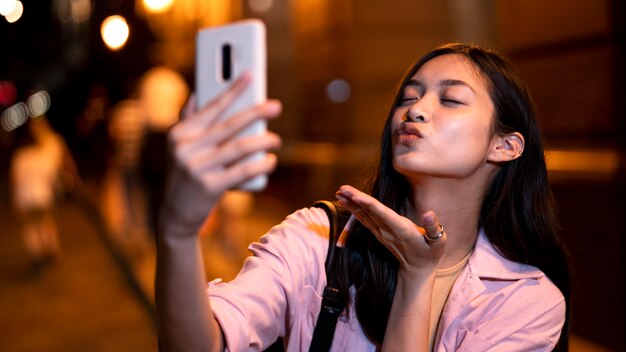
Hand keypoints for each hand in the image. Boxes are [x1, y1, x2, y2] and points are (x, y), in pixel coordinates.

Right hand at [162, 73, 281, 233]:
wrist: (174, 215)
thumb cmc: (184, 176)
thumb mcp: (178, 149)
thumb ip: (187, 122)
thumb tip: (197, 94)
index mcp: (179, 133)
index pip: (211, 107)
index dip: (232, 90)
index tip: (250, 76)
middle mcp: (185, 148)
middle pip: (229, 125)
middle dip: (256, 113)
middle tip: (276, 107)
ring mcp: (196, 168)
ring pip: (240, 147)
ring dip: (263, 141)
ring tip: (275, 139)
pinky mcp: (209, 187)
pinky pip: (243, 171)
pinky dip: (261, 164)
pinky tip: (270, 160)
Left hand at [335, 185, 445, 272]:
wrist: (418, 270)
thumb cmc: (430, 253)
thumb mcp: (438, 241)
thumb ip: (433, 227)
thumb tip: (429, 213)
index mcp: (401, 229)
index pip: (382, 214)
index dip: (368, 204)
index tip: (355, 196)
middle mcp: (387, 230)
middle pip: (369, 212)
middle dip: (355, 200)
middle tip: (341, 189)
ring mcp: (381, 233)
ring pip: (364, 215)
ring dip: (351, 204)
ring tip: (339, 192)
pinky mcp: (379, 233)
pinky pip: (365, 219)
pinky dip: (354, 210)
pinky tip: (346, 203)